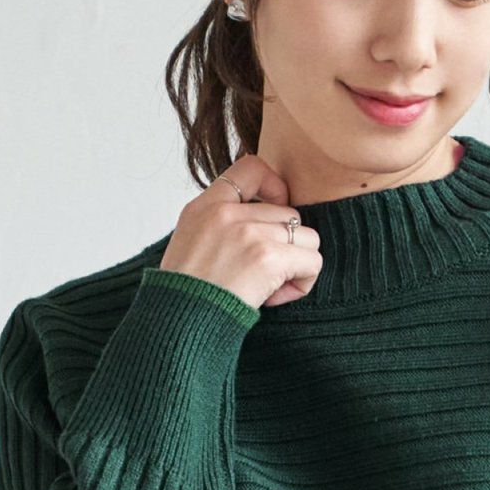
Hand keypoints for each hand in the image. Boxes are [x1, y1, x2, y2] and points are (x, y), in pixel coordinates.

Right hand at [157, 152, 322, 310]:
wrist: (177, 322)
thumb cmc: (185, 295)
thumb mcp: (191, 243)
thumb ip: (221, 226)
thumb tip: (264, 225)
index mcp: (205, 206)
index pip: (252, 167)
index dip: (276, 187)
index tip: (273, 214)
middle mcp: (227, 212)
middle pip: (290, 214)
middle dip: (285, 247)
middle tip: (262, 275)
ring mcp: (248, 232)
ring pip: (307, 238)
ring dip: (297, 265)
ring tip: (269, 288)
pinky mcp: (267, 257)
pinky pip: (312, 262)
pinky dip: (302, 283)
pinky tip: (275, 297)